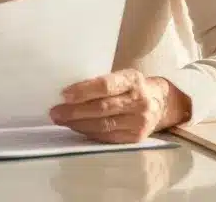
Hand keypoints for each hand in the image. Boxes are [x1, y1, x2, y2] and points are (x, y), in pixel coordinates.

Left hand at [50, 70, 189, 143]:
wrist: (160, 102)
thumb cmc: (131, 87)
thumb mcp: (122, 76)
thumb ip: (101, 83)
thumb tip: (67, 93)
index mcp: (133, 79)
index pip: (105, 85)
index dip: (83, 90)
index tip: (64, 94)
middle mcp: (139, 101)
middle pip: (102, 108)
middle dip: (75, 111)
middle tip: (55, 112)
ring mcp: (139, 121)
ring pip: (103, 125)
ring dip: (78, 124)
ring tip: (61, 120)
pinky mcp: (136, 137)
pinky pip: (107, 137)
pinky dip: (89, 133)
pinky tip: (76, 128)